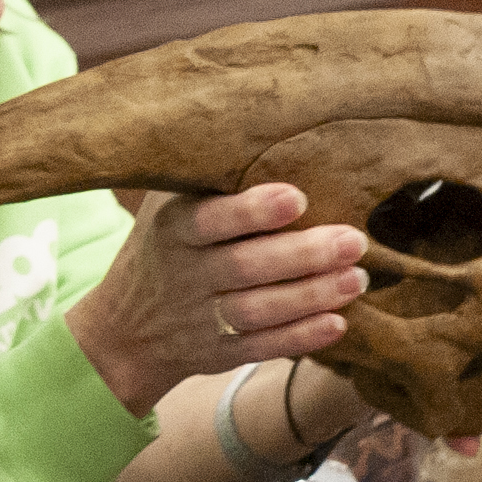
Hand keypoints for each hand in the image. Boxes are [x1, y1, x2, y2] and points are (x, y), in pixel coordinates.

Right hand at [67, 184, 366, 415]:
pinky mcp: (218, 353)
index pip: (211, 220)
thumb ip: (212, 179)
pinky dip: (300, 338)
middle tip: (354, 240)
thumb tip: (278, 128)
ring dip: (311, 297)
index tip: (297, 198)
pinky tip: (337, 323)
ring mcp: (201, 319)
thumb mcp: (170, 204)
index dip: (253, 211)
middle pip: (244, 266)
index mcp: (174, 228)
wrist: (125, 328)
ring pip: (258, 311)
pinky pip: (261, 347)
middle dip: (303, 255)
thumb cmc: (167, 245)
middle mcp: (185, 275)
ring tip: (356, 278)